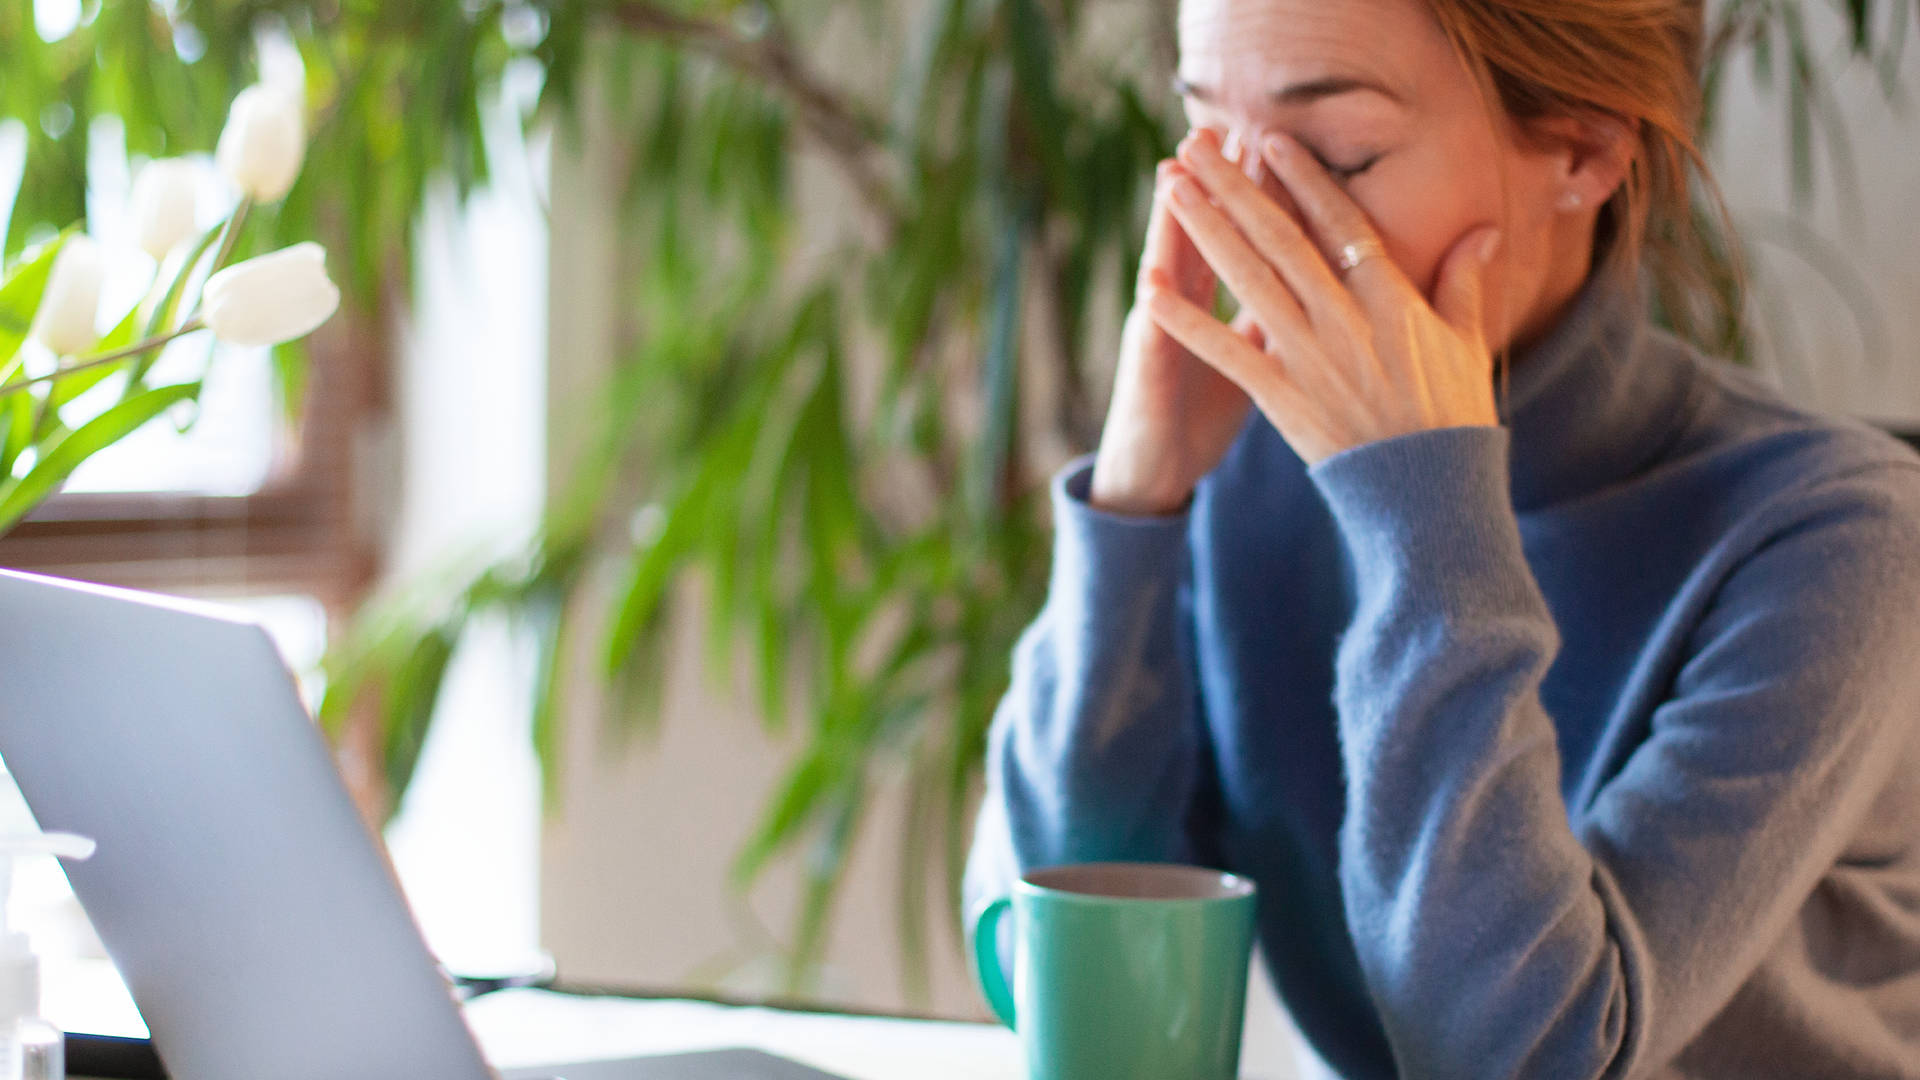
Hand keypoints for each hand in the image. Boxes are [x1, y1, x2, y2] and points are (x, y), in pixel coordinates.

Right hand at [1088, 158, 1258, 515]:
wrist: (1154, 471)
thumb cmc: (1199, 412)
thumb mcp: (1248, 358)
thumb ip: (1273, 313)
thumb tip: (1314, 275)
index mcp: (1212, 302)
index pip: (1241, 239)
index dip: (1257, 194)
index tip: (1275, 143)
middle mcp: (1181, 310)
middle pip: (1201, 238)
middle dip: (1213, 187)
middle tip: (1224, 130)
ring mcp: (1159, 341)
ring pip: (1165, 275)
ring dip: (1166, 229)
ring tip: (1171, 178)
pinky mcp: (1146, 380)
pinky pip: (1150, 347)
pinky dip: (1152, 317)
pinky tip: (1149, 284)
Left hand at [1144, 127, 1502, 466]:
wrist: (1429, 489)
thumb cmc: (1451, 414)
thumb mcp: (1467, 340)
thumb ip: (1465, 280)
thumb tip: (1487, 228)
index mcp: (1390, 298)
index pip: (1340, 222)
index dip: (1303, 178)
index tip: (1271, 138)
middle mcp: (1345, 319)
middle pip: (1280, 238)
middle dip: (1235, 188)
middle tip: (1196, 147)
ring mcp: (1311, 357)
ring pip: (1248, 280)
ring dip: (1204, 231)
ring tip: (1172, 189)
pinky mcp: (1282, 397)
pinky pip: (1225, 352)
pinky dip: (1186, 322)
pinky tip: (1150, 291)